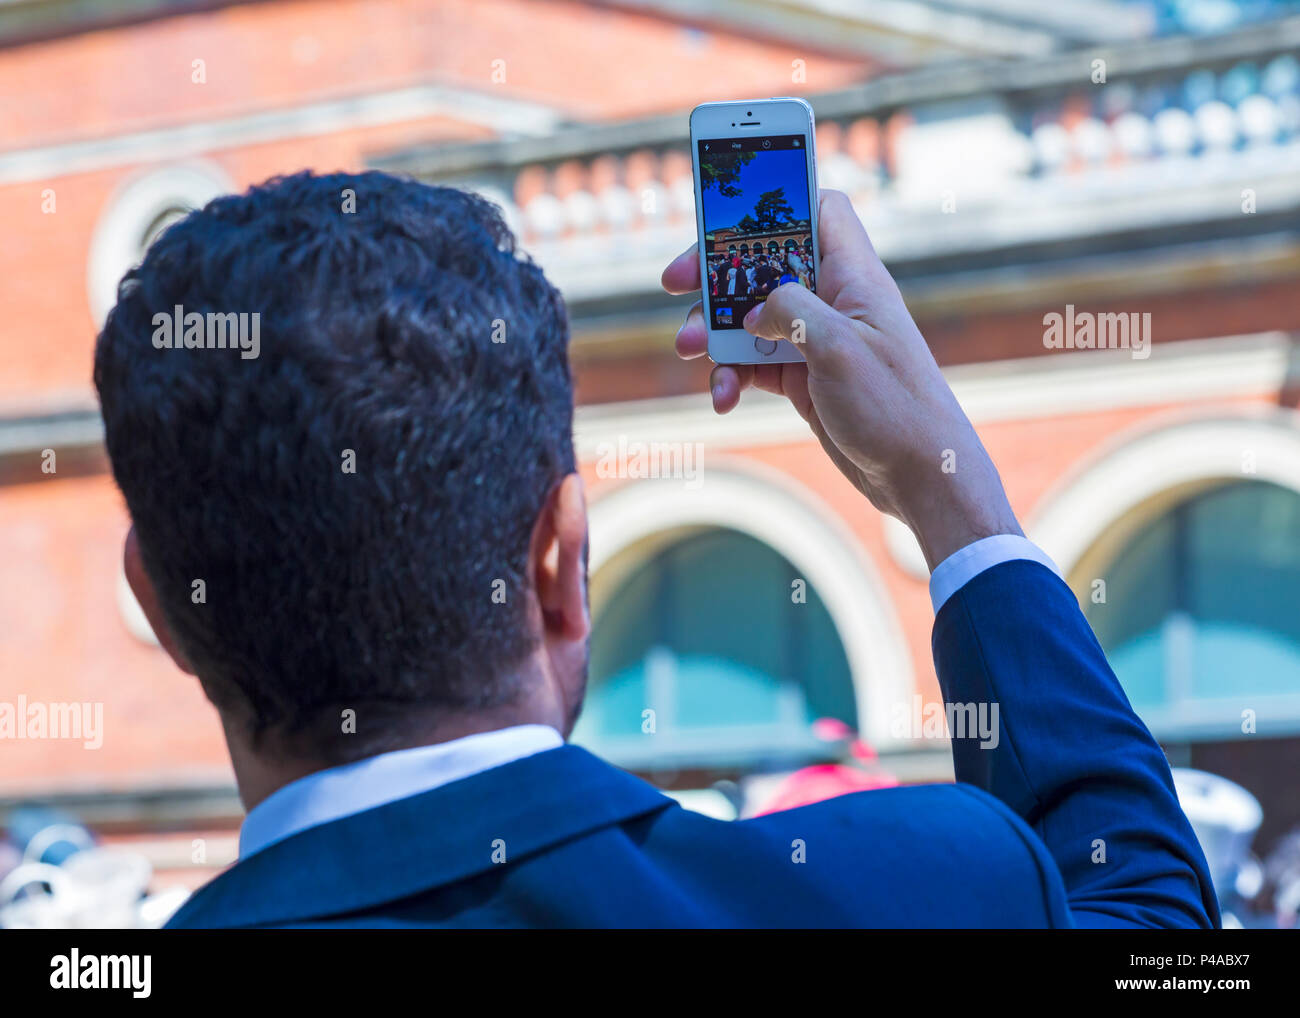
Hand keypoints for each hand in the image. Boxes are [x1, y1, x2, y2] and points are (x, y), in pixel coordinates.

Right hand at [661, 189, 1022, 570]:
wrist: (918, 476)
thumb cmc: (894, 407)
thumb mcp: (837, 347)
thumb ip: (791, 309)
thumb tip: (754, 310)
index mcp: (855, 276)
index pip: (819, 209)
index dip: (776, 199)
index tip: (728, 210)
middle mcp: (834, 301)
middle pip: (765, 263)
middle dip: (717, 274)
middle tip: (674, 283)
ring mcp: (816, 340)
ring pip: (750, 317)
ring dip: (713, 332)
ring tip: (689, 351)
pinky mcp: (804, 378)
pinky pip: (754, 364)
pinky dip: (731, 376)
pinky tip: (722, 397)